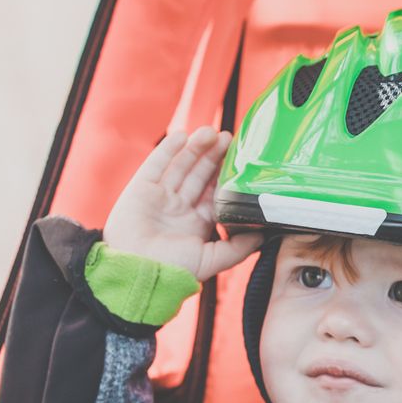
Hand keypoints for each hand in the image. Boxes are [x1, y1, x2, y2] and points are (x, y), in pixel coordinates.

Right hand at [103, 126, 262, 280]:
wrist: (138, 271)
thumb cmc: (174, 270)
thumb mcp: (212, 260)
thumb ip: (238, 247)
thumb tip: (263, 234)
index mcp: (197, 222)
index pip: (215, 191)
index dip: (226, 174)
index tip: (240, 158)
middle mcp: (180, 206)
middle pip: (200, 174)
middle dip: (214, 155)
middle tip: (229, 138)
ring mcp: (160, 196)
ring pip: (181, 165)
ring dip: (195, 147)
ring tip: (210, 132)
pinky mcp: (141, 188)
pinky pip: (156, 164)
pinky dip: (168, 150)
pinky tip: (182, 136)